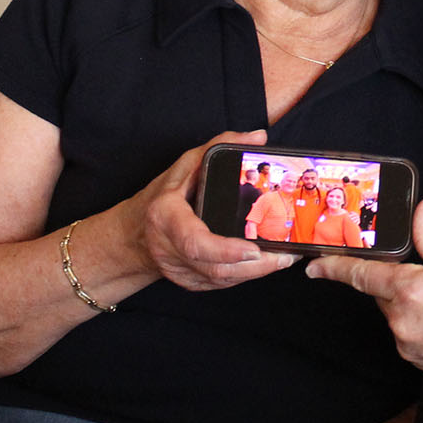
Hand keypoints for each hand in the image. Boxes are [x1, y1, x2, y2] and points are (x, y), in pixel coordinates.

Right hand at [127, 130, 294, 290]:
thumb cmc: (162, 196)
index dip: (226, 250)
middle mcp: (170, 249)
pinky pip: (221, 284)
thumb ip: (220, 146)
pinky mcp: (189, 283)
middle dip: (256, 265)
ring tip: (284, 258)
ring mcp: (179, 271)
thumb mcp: (185, 165)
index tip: (254, 249)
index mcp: (166, 217)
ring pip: (222, 280)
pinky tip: (264, 264)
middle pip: (217, 269)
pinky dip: (244, 275)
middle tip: (287, 254)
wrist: (135, 233)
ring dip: (257, 272)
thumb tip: (257, 138)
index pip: (195, 242)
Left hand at [307, 200, 422, 399]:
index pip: (360, 275)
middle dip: (398, 283)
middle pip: (382, 294)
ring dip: (413, 306)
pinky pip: (408, 336)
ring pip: (396, 315)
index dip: (334, 267)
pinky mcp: (417, 363)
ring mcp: (407, 345)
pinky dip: (421, 326)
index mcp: (410, 290)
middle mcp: (401, 321)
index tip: (315, 265)